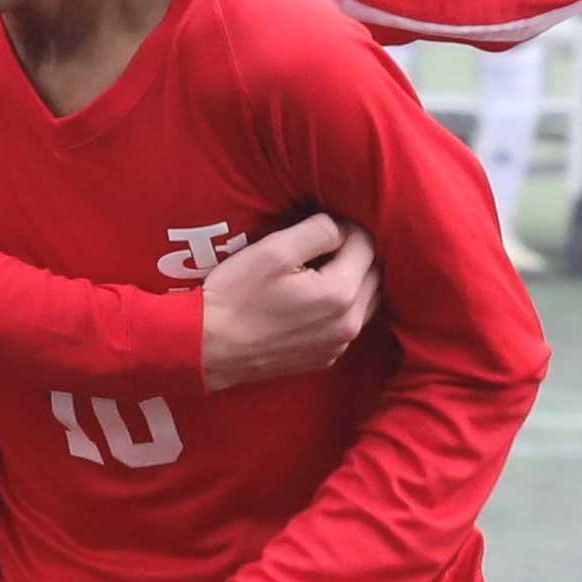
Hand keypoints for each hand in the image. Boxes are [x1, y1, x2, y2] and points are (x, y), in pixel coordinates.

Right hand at [196, 210, 377, 387]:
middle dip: (357, 253)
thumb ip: (318, 231)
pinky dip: (343, 306)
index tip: (324, 223)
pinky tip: (314, 297)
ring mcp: (338, 345)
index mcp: (339, 293)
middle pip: (374, 274)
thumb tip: (341, 228)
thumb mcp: (274, 251)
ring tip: (324, 267)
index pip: (367, 245)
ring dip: (355, 279)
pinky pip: (349, 324)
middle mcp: (348, 324)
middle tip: (326, 243)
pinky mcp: (325, 358)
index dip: (348, 227)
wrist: (208, 348)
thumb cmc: (235, 296)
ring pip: (367, 301)